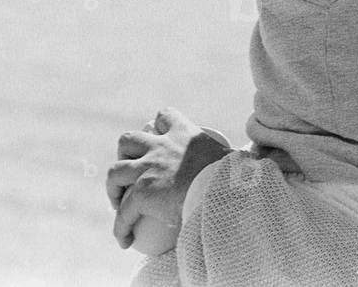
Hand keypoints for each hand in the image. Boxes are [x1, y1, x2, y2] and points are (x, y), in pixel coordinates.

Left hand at [106, 107, 228, 248]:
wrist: (227, 194)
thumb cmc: (236, 182)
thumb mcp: (230, 163)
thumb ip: (226, 165)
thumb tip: (245, 177)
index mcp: (185, 134)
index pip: (164, 116)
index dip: (155, 127)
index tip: (156, 139)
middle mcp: (162, 145)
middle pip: (128, 140)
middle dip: (123, 155)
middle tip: (130, 175)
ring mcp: (149, 167)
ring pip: (114, 171)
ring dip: (113, 188)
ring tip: (118, 204)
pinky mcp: (142, 191)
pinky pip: (122, 212)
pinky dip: (120, 227)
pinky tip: (124, 240)